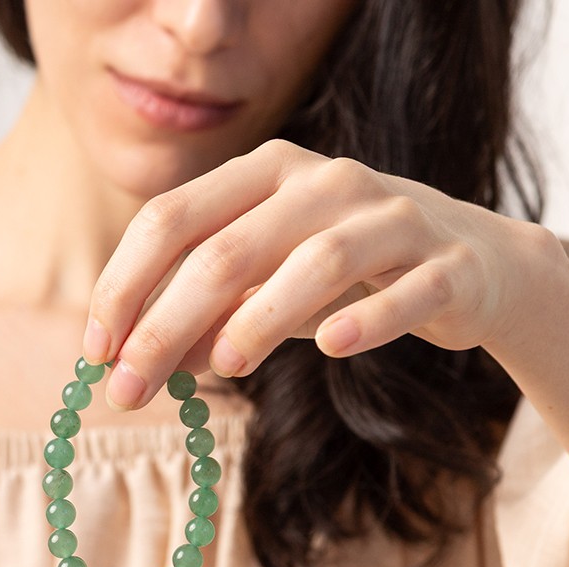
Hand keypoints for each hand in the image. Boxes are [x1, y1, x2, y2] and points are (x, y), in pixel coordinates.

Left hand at [84, 138, 552, 408]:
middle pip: (227, 248)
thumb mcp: (264, 293)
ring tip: (224, 367)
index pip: (170, 219)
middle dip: (167, 323)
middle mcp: (325, 183)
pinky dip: (370, 319)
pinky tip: (334, 348)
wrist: (472, 266)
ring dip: (260, 318)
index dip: (124, 286)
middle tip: (130, 389)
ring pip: (315, 261)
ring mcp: (392, 217)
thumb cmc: (349, 278)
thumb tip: (136, 366)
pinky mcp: (448, 262)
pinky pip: (407, 290)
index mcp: (265, 175)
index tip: (96, 353)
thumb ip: (203, 318)